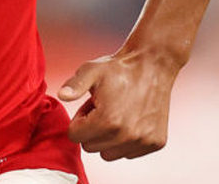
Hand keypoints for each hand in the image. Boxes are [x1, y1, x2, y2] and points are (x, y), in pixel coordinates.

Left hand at [57, 50, 179, 159]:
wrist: (153, 65)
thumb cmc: (120, 68)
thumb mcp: (91, 71)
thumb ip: (74, 85)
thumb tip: (62, 95)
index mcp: (107, 121)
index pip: (75, 136)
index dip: (79, 119)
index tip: (90, 106)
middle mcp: (126, 135)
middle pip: (90, 147)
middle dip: (92, 129)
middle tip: (103, 108)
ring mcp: (143, 141)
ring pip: (109, 154)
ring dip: (108, 138)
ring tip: (116, 114)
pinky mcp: (155, 143)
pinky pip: (129, 153)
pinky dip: (126, 141)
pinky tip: (131, 120)